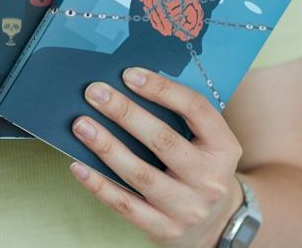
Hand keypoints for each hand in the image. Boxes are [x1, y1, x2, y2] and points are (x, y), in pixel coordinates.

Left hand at [69, 67, 243, 247]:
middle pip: (163, 140)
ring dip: (106, 146)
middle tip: (94, 93)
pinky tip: (78, 165)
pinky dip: (98, 184)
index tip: (129, 74)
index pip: (196, 109)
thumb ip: (176, 116)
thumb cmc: (198, 166)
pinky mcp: (163, 228)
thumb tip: (125, 85)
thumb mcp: (204, 141)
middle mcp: (209, 178)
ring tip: (81, 125)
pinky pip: (125, 205)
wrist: (215, 222)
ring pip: (140, 174)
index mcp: (224, 146)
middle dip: (125, 113)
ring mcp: (187, 207)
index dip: (162, 89)